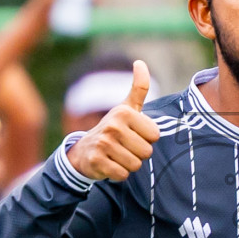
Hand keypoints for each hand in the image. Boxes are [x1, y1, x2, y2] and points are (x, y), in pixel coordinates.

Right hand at [64, 60, 158, 180]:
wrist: (84, 150)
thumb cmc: (114, 129)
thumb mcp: (127, 108)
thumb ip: (138, 87)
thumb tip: (140, 62)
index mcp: (124, 112)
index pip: (155, 136)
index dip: (146, 139)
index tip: (132, 134)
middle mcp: (113, 125)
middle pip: (146, 152)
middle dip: (138, 154)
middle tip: (124, 147)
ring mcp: (103, 143)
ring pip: (135, 165)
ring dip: (128, 164)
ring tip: (116, 155)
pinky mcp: (96, 161)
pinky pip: (122, 175)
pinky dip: (118, 174)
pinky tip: (109, 164)